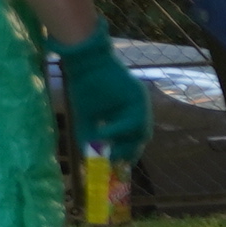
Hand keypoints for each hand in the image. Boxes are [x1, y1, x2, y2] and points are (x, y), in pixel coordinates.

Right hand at [55, 25, 151, 165]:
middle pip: (141, 136)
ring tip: (108, 151)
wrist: (85, 62)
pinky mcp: (137, 96)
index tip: (114, 164)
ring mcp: (140, 103)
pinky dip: (118, 130)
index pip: (134, 137)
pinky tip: (103, 134)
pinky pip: (133, 120)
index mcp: (127, 113)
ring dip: (125, 144)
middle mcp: (138, 109)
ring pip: (141, 131)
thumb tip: (87, 155)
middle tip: (112, 161)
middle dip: (128, 151)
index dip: (126, 152)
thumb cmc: (84, 87)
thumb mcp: (85, 116)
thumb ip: (89, 135)